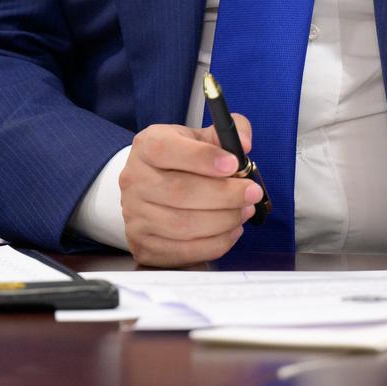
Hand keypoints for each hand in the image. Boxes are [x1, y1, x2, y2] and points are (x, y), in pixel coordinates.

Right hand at [117, 116, 263, 265]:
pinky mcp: (143, 245)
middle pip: (179, 192)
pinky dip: (214, 243)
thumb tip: (243, 143)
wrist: (151, 186)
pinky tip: (231, 230)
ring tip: (244, 211)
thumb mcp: (198, 136)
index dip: (203, 158)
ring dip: (223, 221)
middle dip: (224, 195)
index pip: (166, 150)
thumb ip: (225, 134)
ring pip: (183, 225)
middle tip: (252, 193)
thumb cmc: (180, 159)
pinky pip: (183, 251)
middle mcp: (134, 180)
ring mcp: (135, 216)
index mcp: (146, 146)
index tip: (234, 164)